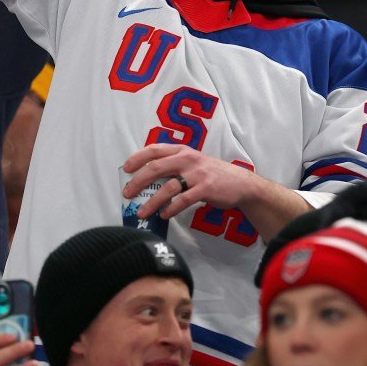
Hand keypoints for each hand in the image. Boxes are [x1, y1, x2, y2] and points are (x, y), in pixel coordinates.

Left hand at [123, 143, 258, 220]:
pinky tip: (164, 215)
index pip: (155, 149)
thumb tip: (145, 177)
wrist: (240, 183)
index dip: (138, 158)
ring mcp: (197, 174)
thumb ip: (173, 164)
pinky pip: (184, 200)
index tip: (126, 169)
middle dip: (138, 181)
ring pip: (168, 187)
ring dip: (152, 202)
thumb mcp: (192, 161)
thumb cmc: (210, 173)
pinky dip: (172, 209)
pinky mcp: (206, 188)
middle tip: (127, 194)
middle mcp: (188, 159)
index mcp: (182, 150)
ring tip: (142, 212)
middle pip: (156, 167)